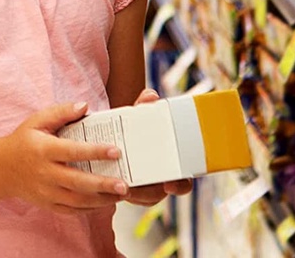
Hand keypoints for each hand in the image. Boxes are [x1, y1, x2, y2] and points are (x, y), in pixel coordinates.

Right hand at [1, 102, 129, 214]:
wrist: (1, 169)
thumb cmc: (24, 141)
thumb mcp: (38, 120)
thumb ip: (62, 112)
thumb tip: (85, 106)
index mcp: (45, 150)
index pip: (74, 151)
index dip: (95, 151)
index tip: (116, 151)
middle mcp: (46, 174)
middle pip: (78, 182)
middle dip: (103, 184)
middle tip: (124, 184)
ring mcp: (46, 192)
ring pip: (76, 201)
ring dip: (100, 200)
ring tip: (120, 194)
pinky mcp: (47, 204)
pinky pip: (70, 211)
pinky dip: (89, 209)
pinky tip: (104, 202)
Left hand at [123, 89, 193, 206]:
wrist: (121, 135)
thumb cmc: (138, 127)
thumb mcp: (141, 117)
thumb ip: (144, 107)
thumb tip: (150, 96)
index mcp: (172, 165)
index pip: (184, 182)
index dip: (180, 186)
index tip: (169, 184)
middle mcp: (162, 180)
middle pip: (158, 194)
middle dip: (147, 193)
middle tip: (133, 187)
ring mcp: (146, 188)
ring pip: (141, 199)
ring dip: (131, 195)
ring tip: (120, 186)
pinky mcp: (131, 190)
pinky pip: (128, 197)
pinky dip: (120, 193)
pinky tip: (110, 186)